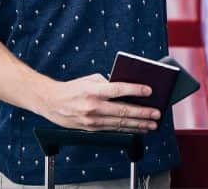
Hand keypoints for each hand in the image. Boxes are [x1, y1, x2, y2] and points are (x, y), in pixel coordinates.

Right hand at [37, 74, 159, 132]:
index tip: (149, 91)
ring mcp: (91, 120)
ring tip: (151, 124)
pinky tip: (137, 129)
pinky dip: (126, 129)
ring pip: (119, 123)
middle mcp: (93, 106)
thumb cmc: (72, 88)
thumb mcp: (90, 79)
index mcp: (93, 90)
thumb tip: (126, 88)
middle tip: (156, 114)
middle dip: (142, 113)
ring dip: (138, 125)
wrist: (51, 102)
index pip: (119, 90)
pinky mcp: (91, 128)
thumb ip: (108, 82)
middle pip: (123, 110)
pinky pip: (112, 129)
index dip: (135, 90)